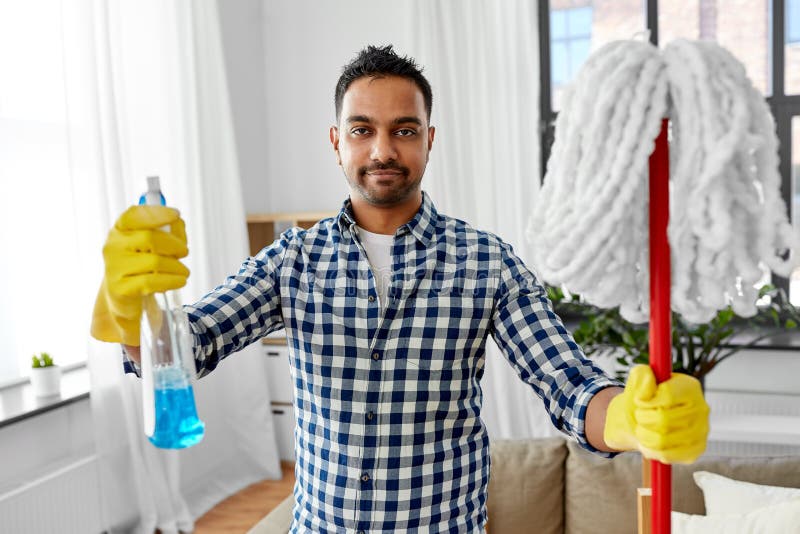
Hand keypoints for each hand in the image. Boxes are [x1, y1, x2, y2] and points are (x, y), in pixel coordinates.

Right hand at [91, 205, 188, 344]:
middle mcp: (113, 245)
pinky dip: (172, 280)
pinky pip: (152, 281)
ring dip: (177, 267)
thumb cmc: (142, 266)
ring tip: (183, 271)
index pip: (134, 215)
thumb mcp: (154, 245)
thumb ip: (168, 230)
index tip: (176, 215)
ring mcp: (114, 267)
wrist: (124, 297)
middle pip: (151, 238)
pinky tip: (179, 281)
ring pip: (155, 261)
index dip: (156, 213)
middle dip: (175, 245)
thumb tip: (178, 223)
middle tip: (184, 252)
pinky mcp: (120, 288)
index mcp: (120, 229)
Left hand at [604, 365, 708, 463]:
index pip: (667, 396)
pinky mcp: (696, 450)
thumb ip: (642, 375)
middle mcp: (701, 408)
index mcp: (690, 387)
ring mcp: (701, 431)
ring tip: (642, 428)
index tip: (639, 400)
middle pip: (663, 420)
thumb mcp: (637, 380)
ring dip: (643, 434)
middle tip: (640, 415)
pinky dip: (650, 449)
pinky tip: (650, 440)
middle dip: (642, 418)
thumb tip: (649, 381)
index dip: (646, 400)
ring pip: (663, 440)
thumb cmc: (643, 399)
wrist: (644, 420)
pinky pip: (667, 454)